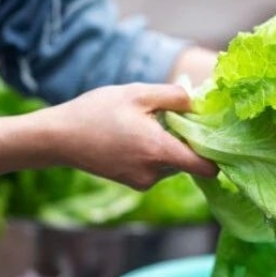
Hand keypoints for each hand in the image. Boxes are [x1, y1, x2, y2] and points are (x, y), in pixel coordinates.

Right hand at [32, 83, 217, 189]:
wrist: (59, 137)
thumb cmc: (97, 112)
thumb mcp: (138, 93)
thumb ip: (174, 96)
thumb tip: (200, 102)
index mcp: (159, 151)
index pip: (206, 167)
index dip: (217, 154)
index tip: (216, 135)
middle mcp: (154, 173)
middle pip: (188, 161)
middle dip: (186, 140)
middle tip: (172, 116)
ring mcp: (143, 181)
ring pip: (172, 164)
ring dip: (169, 145)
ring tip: (146, 123)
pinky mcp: (132, 183)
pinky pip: (156, 168)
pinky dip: (154, 153)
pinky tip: (134, 135)